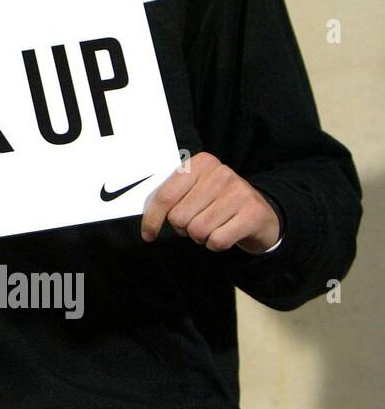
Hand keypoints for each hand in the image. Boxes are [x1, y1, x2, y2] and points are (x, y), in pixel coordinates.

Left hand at [140, 152, 280, 253]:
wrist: (261, 213)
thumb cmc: (217, 203)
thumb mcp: (196, 190)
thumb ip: (172, 196)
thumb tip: (147, 218)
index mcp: (200, 163)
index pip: (165, 195)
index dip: (152, 218)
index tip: (148, 235)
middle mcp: (220, 174)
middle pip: (179, 216)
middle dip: (183, 228)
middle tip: (195, 224)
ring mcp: (239, 192)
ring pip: (197, 230)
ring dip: (200, 237)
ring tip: (212, 227)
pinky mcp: (252, 214)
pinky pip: (217, 241)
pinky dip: (215, 244)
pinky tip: (225, 234)